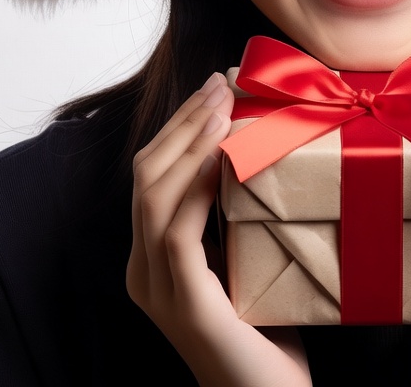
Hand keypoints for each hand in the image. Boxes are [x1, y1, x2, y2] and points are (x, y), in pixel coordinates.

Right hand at [127, 73, 311, 386]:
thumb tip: (254, 152)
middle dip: (183, 122)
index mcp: (153, 257)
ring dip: (189, 142)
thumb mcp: (245, 259)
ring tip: (222, 106)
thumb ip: (235, 216)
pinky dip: (195, 186)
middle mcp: (143, 270)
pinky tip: (220, 156)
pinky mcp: (185, 304)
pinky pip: (178, 232)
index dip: (178, 127)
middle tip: (221, 83)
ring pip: (153, 195)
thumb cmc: (267, 328)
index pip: (152, 175)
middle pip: (146, 175)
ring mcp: (158, 289)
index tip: (214, 89)